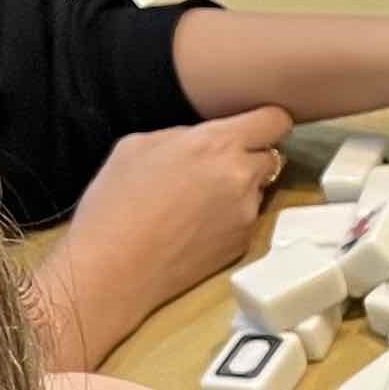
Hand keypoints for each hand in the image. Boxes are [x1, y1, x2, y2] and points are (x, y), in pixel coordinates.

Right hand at [30, 107, 295, 370]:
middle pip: (271, 155)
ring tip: (195, 202)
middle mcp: (242, 176)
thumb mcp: (137, 145)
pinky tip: (194, 228)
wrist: (113, 269)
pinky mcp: (242, 245)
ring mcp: (247, 214)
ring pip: (257, 189)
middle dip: (249, 156)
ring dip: (239, 188)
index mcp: (217, 144)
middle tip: (213, 167)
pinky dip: (229, 218)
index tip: (250, 127)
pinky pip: (245, 219)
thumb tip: (200, 141)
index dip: (265, 121)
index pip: (275, 120)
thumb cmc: (114, 203)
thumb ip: (181, 135)